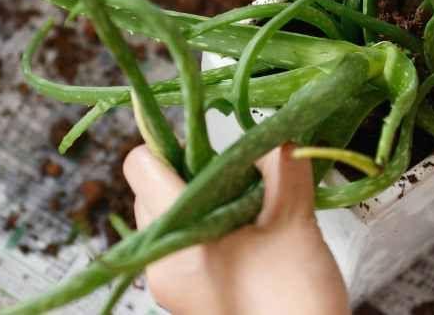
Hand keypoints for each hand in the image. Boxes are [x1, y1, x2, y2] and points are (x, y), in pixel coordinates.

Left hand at [123, 144, 348, 314]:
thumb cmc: (292, 305)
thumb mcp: (293, 227)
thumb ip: (282, 170)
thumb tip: (276, 135)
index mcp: (175, 243)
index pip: (140, 166)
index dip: (173, 143)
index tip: (213, 144)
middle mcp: (161, 264)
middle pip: (152, 190)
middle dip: (193, 173)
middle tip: (242, 179)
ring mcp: (173, 284)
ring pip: (170, 216)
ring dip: (205, 201)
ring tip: (250, 210)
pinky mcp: (191, 295)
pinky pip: (186, 243)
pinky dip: (211, 227)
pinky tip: (250, 235)